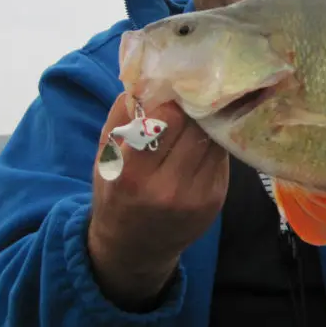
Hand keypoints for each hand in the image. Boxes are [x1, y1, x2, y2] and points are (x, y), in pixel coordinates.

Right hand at [87, 92, 229, 310]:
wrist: (134, 249)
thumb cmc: (115, 194)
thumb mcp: (104, 156)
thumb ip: (122, 115)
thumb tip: (150, 77)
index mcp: (133, 174)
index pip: (167, 120)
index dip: (173, 99)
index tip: (174, 86)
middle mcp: (168, 189)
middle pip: (196, 127)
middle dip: (195, 106)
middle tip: (194, 90)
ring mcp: (197, 196)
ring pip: (214, 139)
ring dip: (208, 121)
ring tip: (201, 109)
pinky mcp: (217, 199)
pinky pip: (221, 156)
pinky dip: (213, 141)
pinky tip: (203, 137)